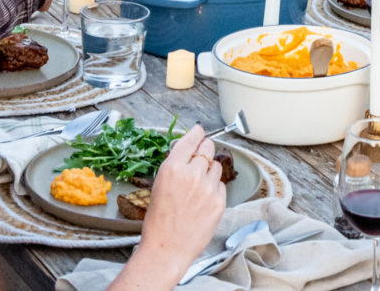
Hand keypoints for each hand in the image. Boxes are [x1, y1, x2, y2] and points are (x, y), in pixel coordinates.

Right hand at [136, 125, 225, 281]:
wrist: (167, 248)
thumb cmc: (159, 220)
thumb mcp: (160, 184)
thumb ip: (175, 165)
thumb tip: (187, 150)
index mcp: (173, 168)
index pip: (191, 139)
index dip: (197, 133)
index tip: (200, 130)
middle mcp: (192, 174)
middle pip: (208, 148)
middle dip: (205, 149)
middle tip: (202, 155)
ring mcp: (208, 188)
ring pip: (217, 166)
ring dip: (210, 170)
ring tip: (199, 186)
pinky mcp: (219, 201)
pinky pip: (221, 185)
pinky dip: (214, 188)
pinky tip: (203, 200)